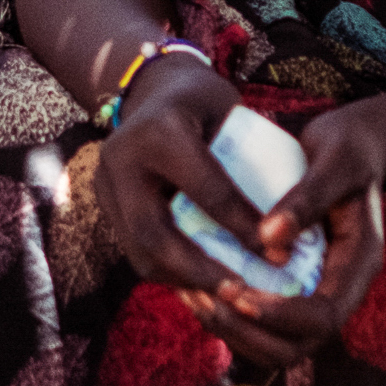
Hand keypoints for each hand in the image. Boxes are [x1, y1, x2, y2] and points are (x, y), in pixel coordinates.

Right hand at [94, 55, 256, 292]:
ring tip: (222, 296)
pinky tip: (201, 285)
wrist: (153, 89)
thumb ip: (246, 160)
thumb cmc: (204, 102)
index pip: (206, 191)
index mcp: (161, 131)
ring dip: (182, 280)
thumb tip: (280, 226)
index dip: (242, 227)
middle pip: (155, 233)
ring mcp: (106, 183)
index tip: (276, 254)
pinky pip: (135, 249)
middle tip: (240, 292)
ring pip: (139, 251)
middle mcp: (123, 159)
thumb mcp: (229, 114)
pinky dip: (170, 272)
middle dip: (199, 270)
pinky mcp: (104, 202)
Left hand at [181, 102, 385, 369]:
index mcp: (358, 266)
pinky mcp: (289, 286)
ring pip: (274, 345)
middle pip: (297, 346)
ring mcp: (313, 293)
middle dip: (249, 331)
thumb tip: (268, 237)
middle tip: (208, 297)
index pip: (325, 317)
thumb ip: (308, 197)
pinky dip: (227, 316)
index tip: (240, 292)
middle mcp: (338, 290)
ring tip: (193, 294)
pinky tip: (194, 286)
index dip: (282, 315)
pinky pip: (258, 321)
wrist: (352, 147)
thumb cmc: (348, 148)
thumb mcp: (337, 161)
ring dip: (232, 331)